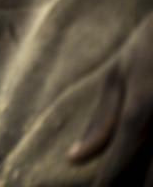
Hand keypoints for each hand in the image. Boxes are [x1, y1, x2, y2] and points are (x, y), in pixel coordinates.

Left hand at [67, 14, 152, 184]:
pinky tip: (144, 171)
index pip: (121, 159)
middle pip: (151, 175)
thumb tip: (75, 159)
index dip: (108, 183)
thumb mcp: (119, 74)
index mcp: (142, 107)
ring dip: (146, 177)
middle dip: (135, 186)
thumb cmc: (149, 47)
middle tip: (119, 186)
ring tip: (131, 181)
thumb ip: (101, 120)